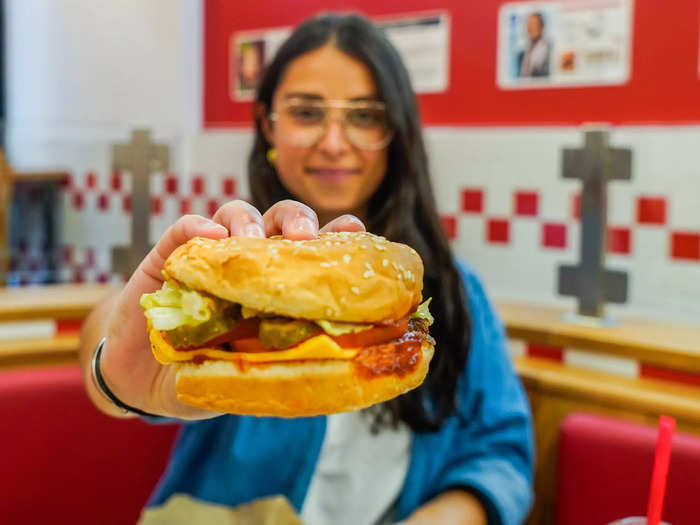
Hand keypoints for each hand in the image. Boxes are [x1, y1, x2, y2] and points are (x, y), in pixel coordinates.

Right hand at [96, 199, 364, 418]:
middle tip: (301, 237)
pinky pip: (183, 229)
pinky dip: (197, 226)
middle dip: (295, 220)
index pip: (311, 252)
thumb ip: (276, 368)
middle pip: (280, 222)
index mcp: (276, 285)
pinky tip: (208, 234)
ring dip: (248, 222)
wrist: (141, 379)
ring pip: (236, 215)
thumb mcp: (245, 376)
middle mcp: (249, 262)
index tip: (353, 229)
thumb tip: (327, 374)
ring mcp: (209, 255)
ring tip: (250, 241)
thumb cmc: (204, 373)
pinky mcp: (167, 256)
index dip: (335, 236)